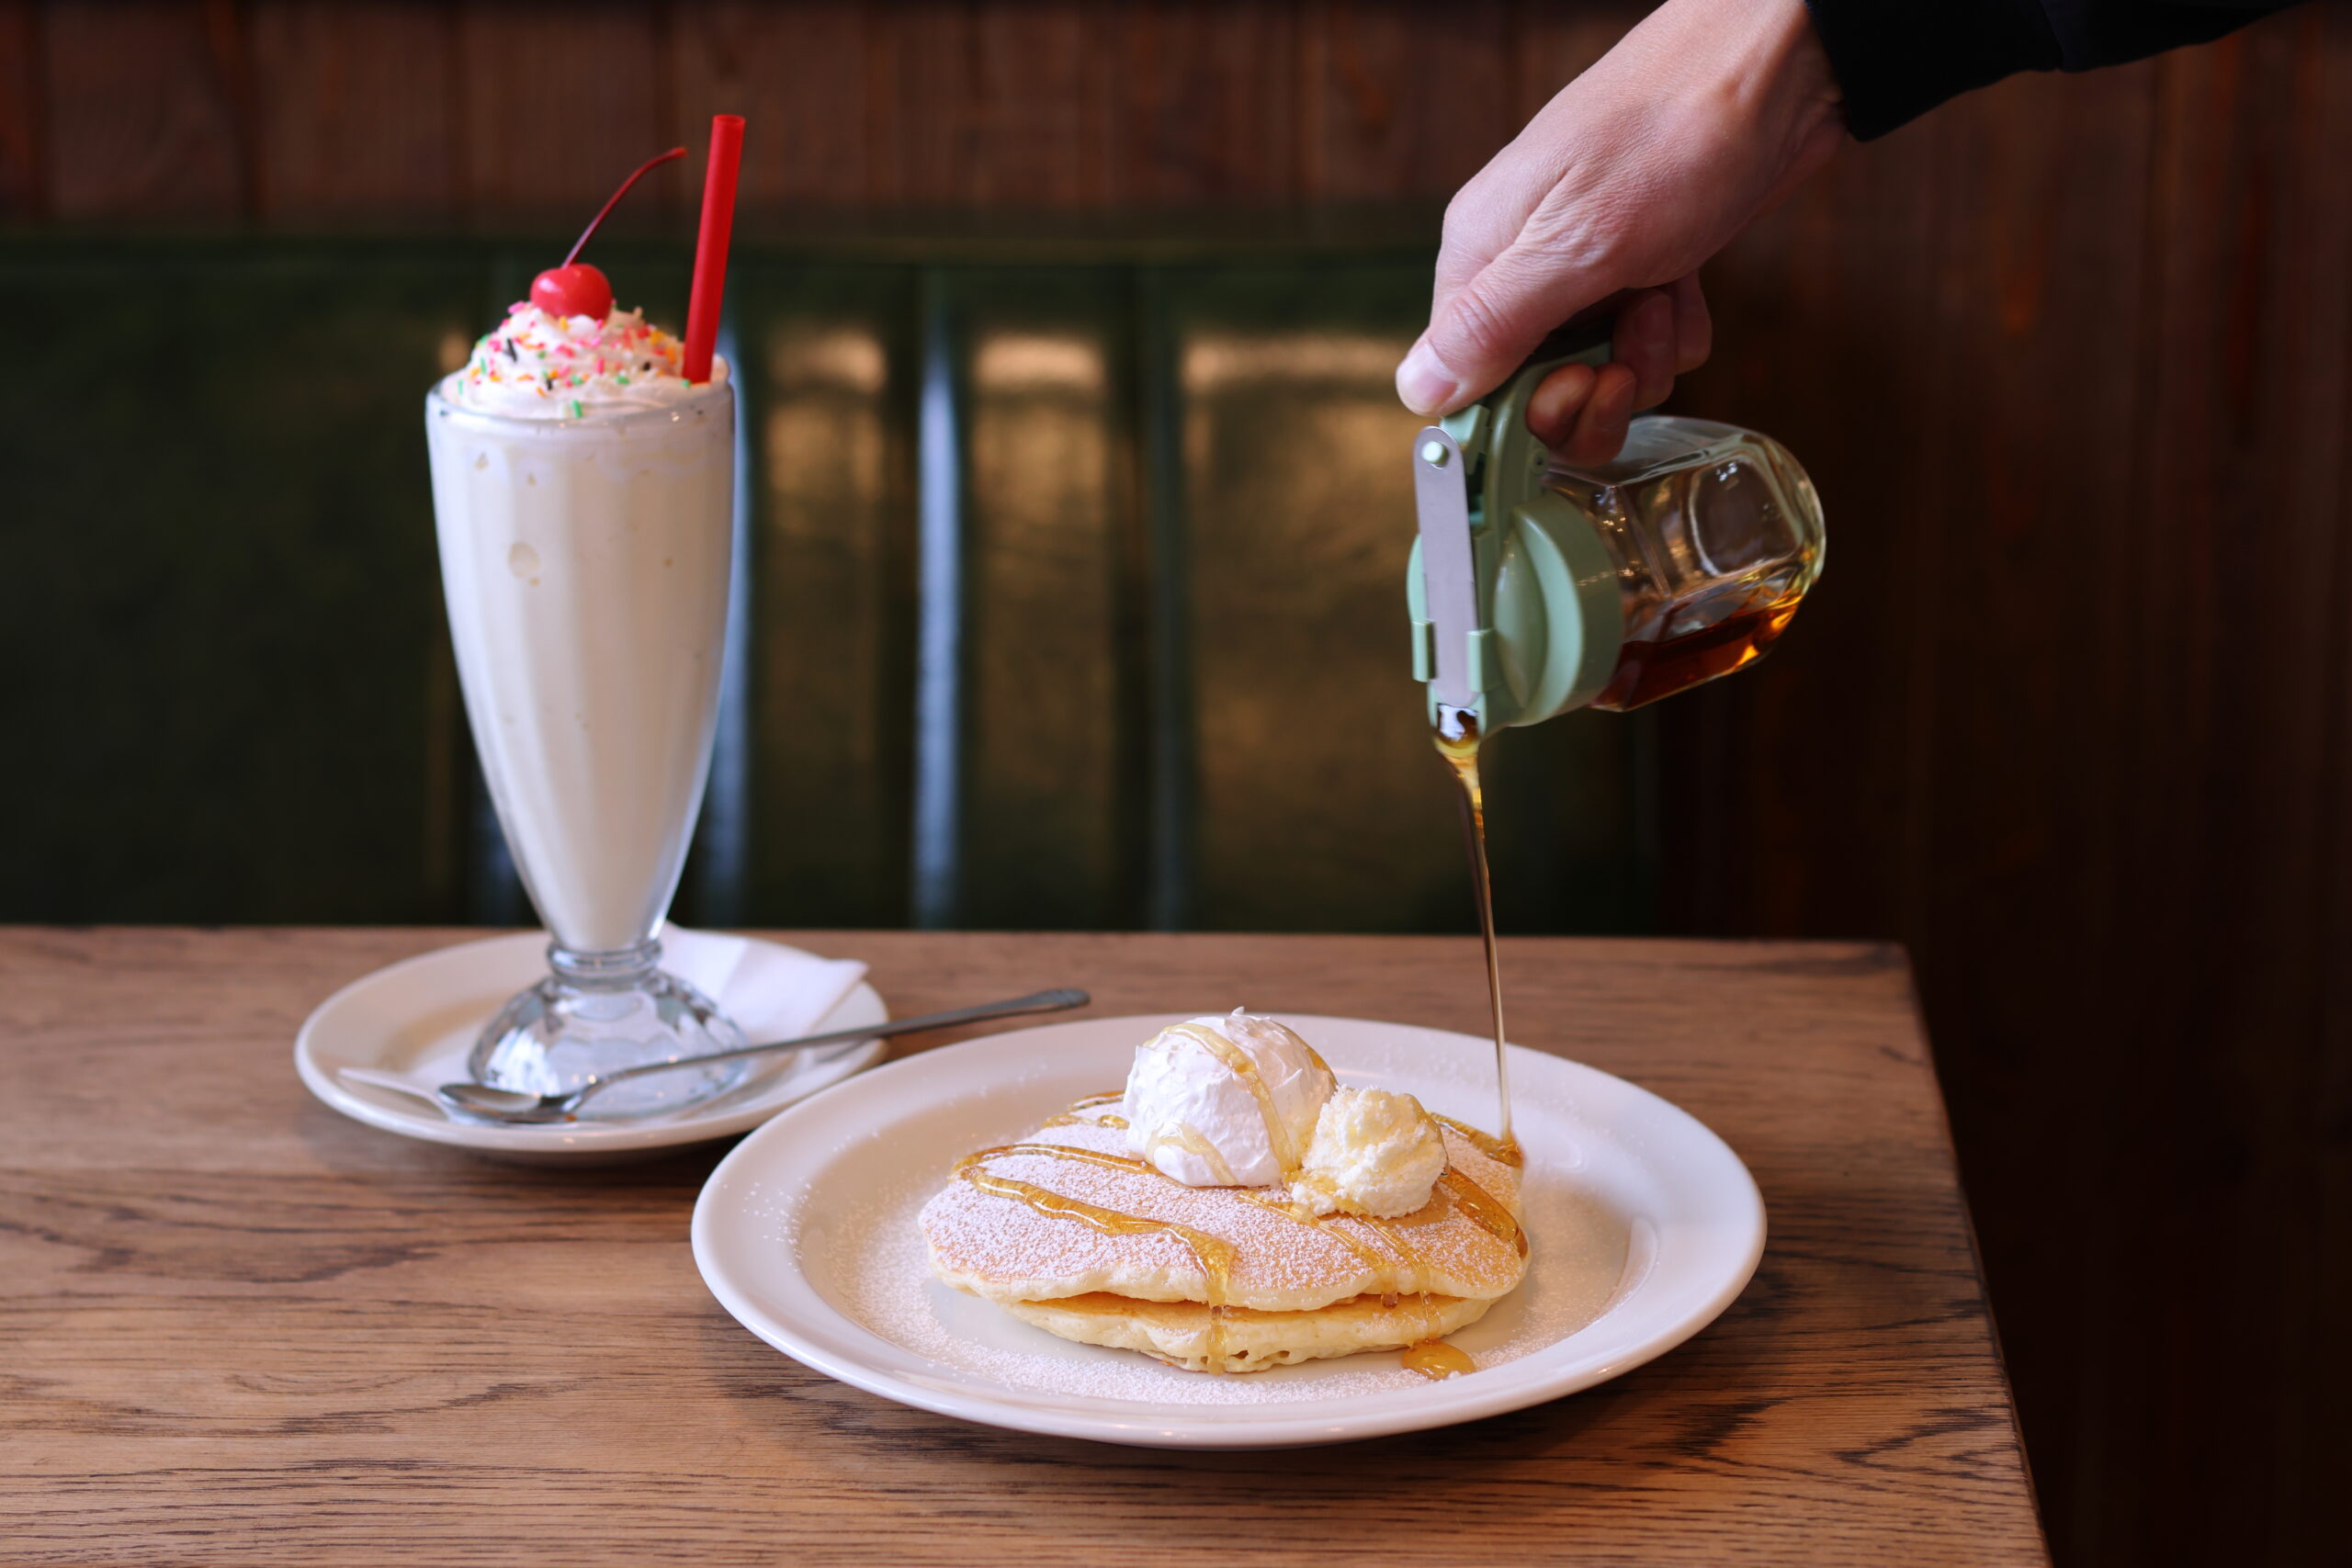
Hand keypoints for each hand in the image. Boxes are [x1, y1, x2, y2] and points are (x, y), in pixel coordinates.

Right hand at [1396, 0, 1845, 464]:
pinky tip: (1689, 286)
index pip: (1466, 379)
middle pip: (1534, 387)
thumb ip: (1492, 322)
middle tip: (1631, 344)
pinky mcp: (1640, 263)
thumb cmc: (1673, 131)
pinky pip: (1645, 340)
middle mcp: (1521, 263)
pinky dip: (1675, 328)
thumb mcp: (1577, 241)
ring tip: (1665, 292)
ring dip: (1644, 356)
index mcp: (1481, 254)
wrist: (1776, 67)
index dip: (1526, 405)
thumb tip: (1415, 391)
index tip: (1577, 385)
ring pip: (1598, 369)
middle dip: (1594, 386)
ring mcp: (1582, 264)